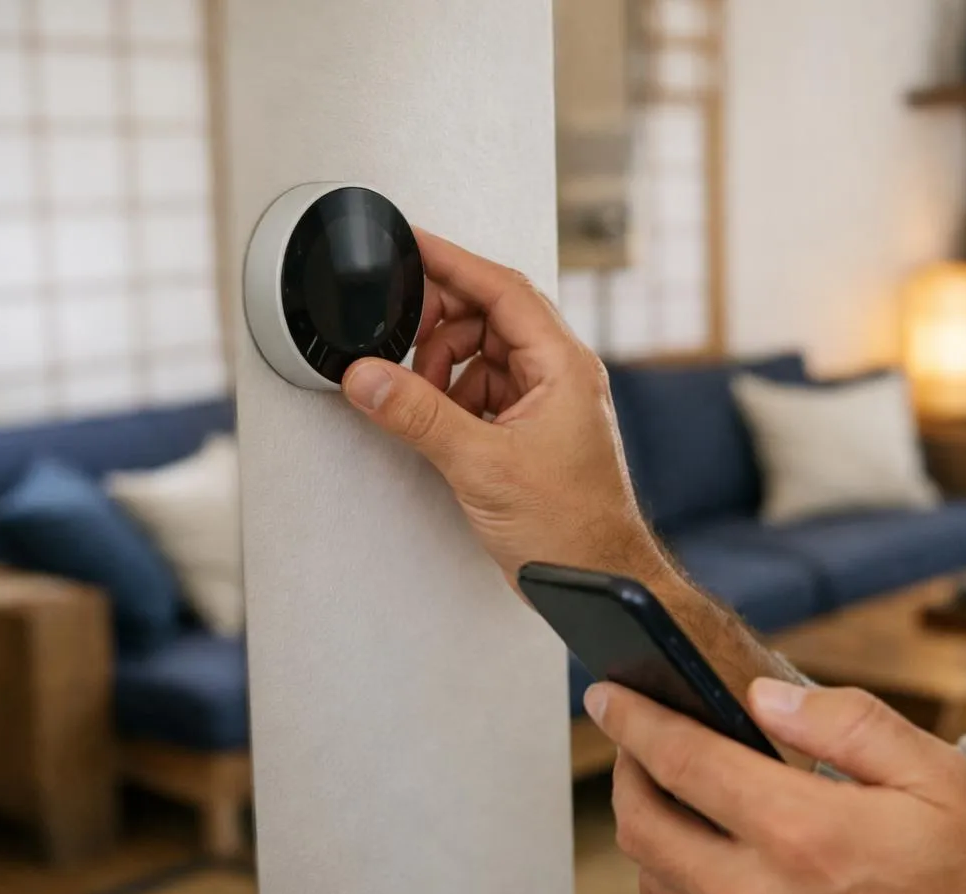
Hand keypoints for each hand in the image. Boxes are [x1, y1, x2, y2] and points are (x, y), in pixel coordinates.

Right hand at [340, 230, 664, 586]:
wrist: (596, 577)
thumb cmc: (571, 527)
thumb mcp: (482, 465)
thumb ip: (418, 416)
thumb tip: (368, 377)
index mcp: (564, 366)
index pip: (503, 288)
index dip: (453, 262)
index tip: (412, 244)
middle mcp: (560, 375)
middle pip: (490, 315)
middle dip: (439, 326)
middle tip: (398, 341)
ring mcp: (547, 402)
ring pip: (483, 355)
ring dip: (444, 368)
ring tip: (423, 401)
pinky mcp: (531, 429)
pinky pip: (484, 391)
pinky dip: (453, 399)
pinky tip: (439, 424)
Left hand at [584, 678, 965, 893]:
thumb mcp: (935, 776)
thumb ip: (845, 722)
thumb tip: (761, 697)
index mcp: (802, 835)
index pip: (682, 761)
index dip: (635, 719)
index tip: (609, 695)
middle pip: (642, 826)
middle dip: (628, 771)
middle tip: (639, 741)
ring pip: (654, 883)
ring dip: (655, 832)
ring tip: (682, 797)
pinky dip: (684, 886)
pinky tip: (720, 861)